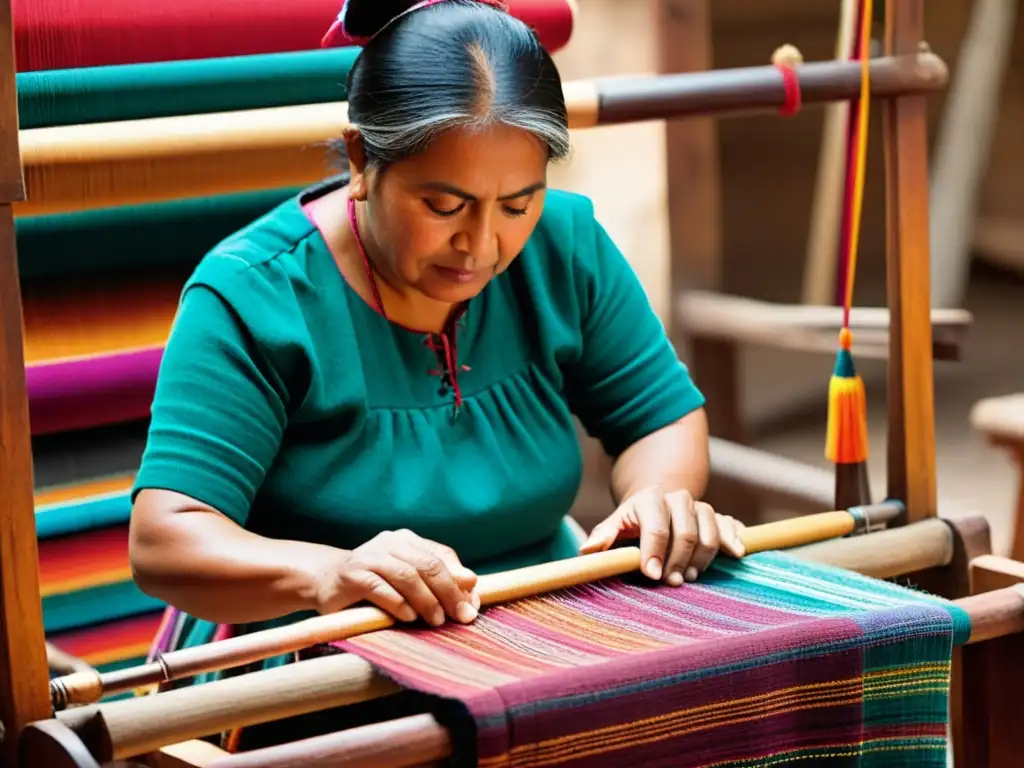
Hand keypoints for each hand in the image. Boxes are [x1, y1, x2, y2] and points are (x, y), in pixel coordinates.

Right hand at [314, 529, 479, 625]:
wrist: (323, 580)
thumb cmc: (372, 584)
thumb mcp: (405, 580)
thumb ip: (435, 581)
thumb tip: (473, 586)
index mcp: (406, 540)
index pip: (441, 555)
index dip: (460, 580)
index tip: (471, 606)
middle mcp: (389, 543)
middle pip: (428, 564)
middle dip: (449, 592)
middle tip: (460, 616)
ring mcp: (369, 556)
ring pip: (407, 575)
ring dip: (426, 600)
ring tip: (436, 621)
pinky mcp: (351, 575)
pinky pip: (380, 588)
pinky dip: (398, 604)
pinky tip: (408, 618)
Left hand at [579, 486, 744, 585]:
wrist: (657, 504)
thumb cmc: (633, 522)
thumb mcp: (615, 526)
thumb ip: (603, 536)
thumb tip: (587, 550)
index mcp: (650, 499)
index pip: (656, 527)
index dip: (654, 552)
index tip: (653, 575)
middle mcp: (678, 499)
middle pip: (686, 531)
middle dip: (679, 560)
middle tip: (673, 582)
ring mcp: (701, 507)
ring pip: (710, 531)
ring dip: (703, 558)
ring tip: (691, 576)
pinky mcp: (719, 516)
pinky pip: (731, 526)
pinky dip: (733, 540)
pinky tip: (734, 554)